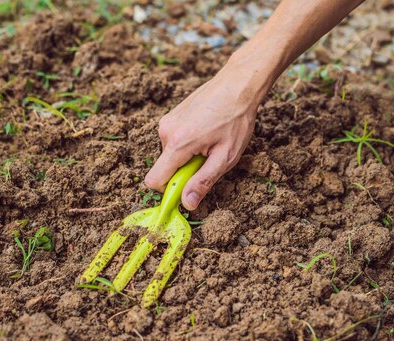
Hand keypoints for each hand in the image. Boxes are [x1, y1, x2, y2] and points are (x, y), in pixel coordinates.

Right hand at [144, 61, 264, 210]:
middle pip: (166, 167)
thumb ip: (203, 182)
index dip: (169, 191)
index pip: (154, 180)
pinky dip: (187, 143)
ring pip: (171, 154)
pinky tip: (206, 132)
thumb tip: (187, 203)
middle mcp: (166, 131)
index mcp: (178, 143)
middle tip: (210, 157)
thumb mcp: (225, 157)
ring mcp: (167, 121)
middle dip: (185, 170)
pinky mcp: (171, 115)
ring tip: (211, 141)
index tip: (186, 190)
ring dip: (188, 156)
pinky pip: (174, 141)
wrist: (239, 83)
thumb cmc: (236, 119)